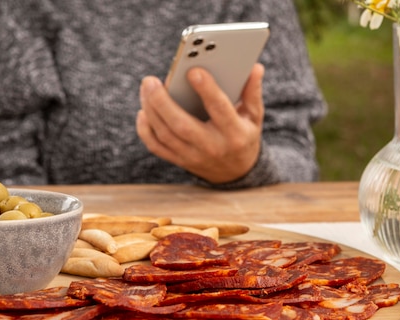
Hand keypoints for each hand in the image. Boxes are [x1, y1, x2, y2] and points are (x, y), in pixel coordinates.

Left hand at [136, 64, 264, 183]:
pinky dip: (145, 129)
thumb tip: (255, 67)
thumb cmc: (243, 136)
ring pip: (165, 134)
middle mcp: (213, 147)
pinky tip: (144, 110)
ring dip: (151, 110)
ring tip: (147, 87)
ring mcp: (194, 156)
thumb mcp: (254, 116)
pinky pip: (156, 147)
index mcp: (235, 133)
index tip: (193, 70)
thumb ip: (252, 92)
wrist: (236, 173)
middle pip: (182, 125)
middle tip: (151, 80)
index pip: (220, 109)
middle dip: (163, 102)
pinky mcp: (180, 161)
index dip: (207, 89)